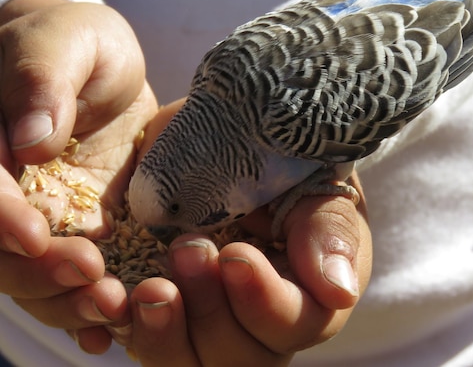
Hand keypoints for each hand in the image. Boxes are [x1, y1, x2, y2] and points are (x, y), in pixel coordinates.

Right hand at [0, 0, 157, 352]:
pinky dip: (92, 308)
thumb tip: (29, 135)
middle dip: (41, 273)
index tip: (38, 233)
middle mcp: (10, 196)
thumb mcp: (65, 41)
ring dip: (70, 302)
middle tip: (93, 277)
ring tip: (117, 307)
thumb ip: (40, 78)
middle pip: (3, 252)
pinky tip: (118, 327)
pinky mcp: (90, 234)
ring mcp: (48, 220)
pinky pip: (80, 279)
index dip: (0, 218)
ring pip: (38, 277)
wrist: (108, 70)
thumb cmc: (79, 44)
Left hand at [128, 101, 371, 365]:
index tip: (235, 256)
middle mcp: (261, 321)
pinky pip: (143, 337)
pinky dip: (125, 323)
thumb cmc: (292, 165)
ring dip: (165, 332)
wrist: (246, 147)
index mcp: (310, 294)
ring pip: (188, 362)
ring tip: (149, 289)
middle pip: (241, 358)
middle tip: (187, 252)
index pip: (297, 323)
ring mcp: (211, 320)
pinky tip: (113, 296)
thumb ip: (330, 230)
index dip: (264, 301)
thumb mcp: (319, 184)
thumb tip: (339, 292)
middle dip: (211, 313)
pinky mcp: (168, 309)